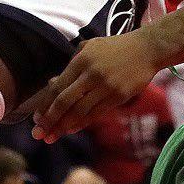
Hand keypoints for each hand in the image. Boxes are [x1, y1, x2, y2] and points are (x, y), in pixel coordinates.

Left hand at [33, 33, 156, 141]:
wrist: (146, 49)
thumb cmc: (115, 47)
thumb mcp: (90, 47)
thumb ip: (72, 64)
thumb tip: (54, 84)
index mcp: (81, 60)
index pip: (58, 87)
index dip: (45, 104)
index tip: (36, 118)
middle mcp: (92, 75)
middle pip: (65, 102)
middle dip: (50, 120)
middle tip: (38, 133)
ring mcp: (106, 87)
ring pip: (80, 111)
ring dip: (64, 126)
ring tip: (52, 136)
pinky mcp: (119, 96)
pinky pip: (96, 113)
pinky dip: (82, 123)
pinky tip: (71, 130)